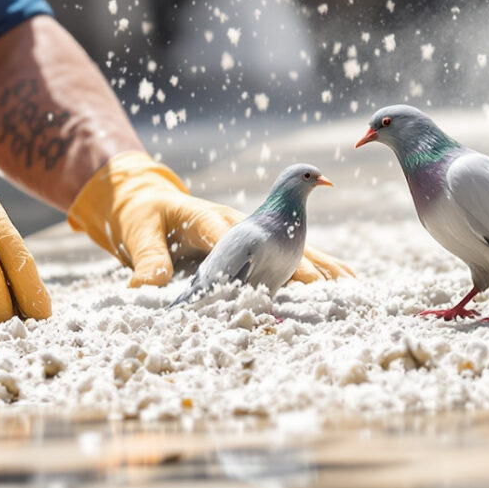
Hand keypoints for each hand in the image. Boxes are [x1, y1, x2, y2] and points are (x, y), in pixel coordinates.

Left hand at [67, 152, 356, 286]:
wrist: (148, 199)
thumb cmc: (142, 214)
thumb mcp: (137, 231)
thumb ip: (146, 258)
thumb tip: (146, 288)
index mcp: (206, 217)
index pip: (230, 237)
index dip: (251, 256)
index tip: (255, 269)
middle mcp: (239, 223)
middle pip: (274, 242)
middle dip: (298, 265)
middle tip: (323, 289)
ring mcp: (254, 232)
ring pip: (292, 248)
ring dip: (321, 267)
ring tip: (351, 286)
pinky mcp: (261, 245)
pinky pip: (295, 256)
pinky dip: (322, 269)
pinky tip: (347, 282)